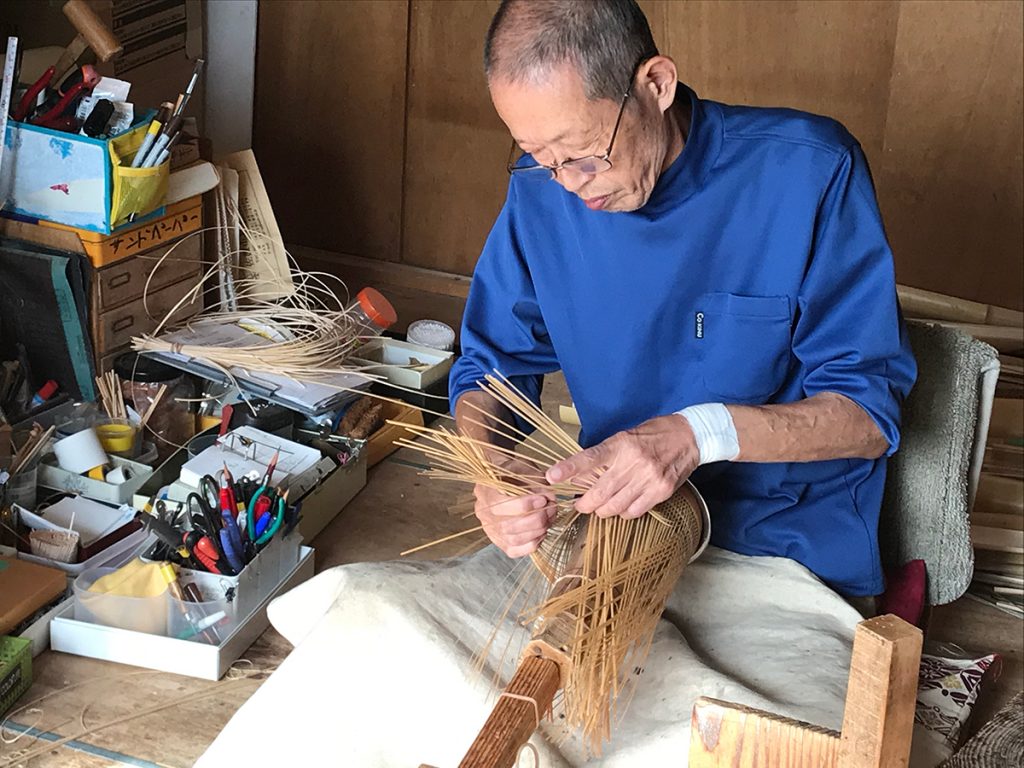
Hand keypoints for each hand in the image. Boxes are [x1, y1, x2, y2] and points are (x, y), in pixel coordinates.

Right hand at [474, 455, 556, 557]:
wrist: (505, 476)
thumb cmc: (515, 471)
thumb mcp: (525, 469)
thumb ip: (537, 483)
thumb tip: (550, 498)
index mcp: (485, 491)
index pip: (501, 505)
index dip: (525, 505)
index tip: (542, 499)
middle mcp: (483, 512)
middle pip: (507, 526)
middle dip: (535, 520)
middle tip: (550, 509)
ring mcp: (489, 529)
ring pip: (512, 539)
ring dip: (536, 532)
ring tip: (549, 519)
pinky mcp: (499, 540)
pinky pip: (514, 550)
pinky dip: (531, 544)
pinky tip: (541, 532)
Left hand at [546, 415, 698, 518]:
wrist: (689, 437)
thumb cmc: (652, 435)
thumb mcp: (624, 438)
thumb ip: (604, 456)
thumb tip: (580, 475)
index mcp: (621, 445)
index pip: (590, 458)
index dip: (569, 468)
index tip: (552, 476)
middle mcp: (634, 462)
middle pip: (599, 493)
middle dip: (585, 503)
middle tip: (580, 504)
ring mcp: (648, 479)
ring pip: (614, 507)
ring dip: (603, 510)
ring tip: (602, 505)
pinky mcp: (661, 492)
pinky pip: (633, 512)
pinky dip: (623, 513)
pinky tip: (623, 505)